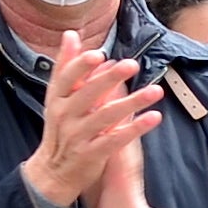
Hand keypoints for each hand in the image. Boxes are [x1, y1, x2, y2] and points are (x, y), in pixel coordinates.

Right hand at [21, 37, 157, 207]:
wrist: (52, 173)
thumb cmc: (60, 128)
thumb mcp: (57, 97)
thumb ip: (65, 66)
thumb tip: (71, 34)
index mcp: (57, 99)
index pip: (66, 79)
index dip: (81, 67)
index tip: (98, 54)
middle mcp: (65, 116)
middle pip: (87, 95)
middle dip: (109, 79)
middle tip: (131, 65)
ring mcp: (78, 136)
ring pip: (106, 116)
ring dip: (132, 103)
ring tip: (155, 91)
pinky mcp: (92, 154)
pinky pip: (116, 139)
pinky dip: (135, 128)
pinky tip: (153, 117)